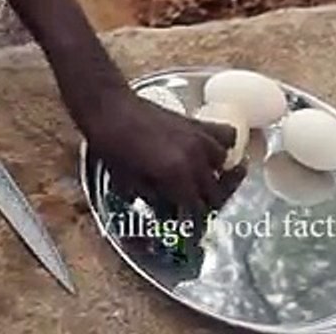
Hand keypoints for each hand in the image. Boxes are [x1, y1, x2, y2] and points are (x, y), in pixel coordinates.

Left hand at [84, 87, 245, 216]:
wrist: (109, 108)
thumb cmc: (111, 145)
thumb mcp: (127, 181)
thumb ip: (153, 197)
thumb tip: (167, 208)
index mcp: (176, 177)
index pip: (197, 210)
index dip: (193, 223)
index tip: (189, 228)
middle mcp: (195, 159)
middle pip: (216, 192)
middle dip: (206, 204)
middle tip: (193, 207)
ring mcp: (199, 138)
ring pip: (224, 165)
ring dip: (215, 175)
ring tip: (201, 179)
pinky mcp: (197, 122)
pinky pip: (226, 136)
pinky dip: (223, 145)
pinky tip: (210, 151)